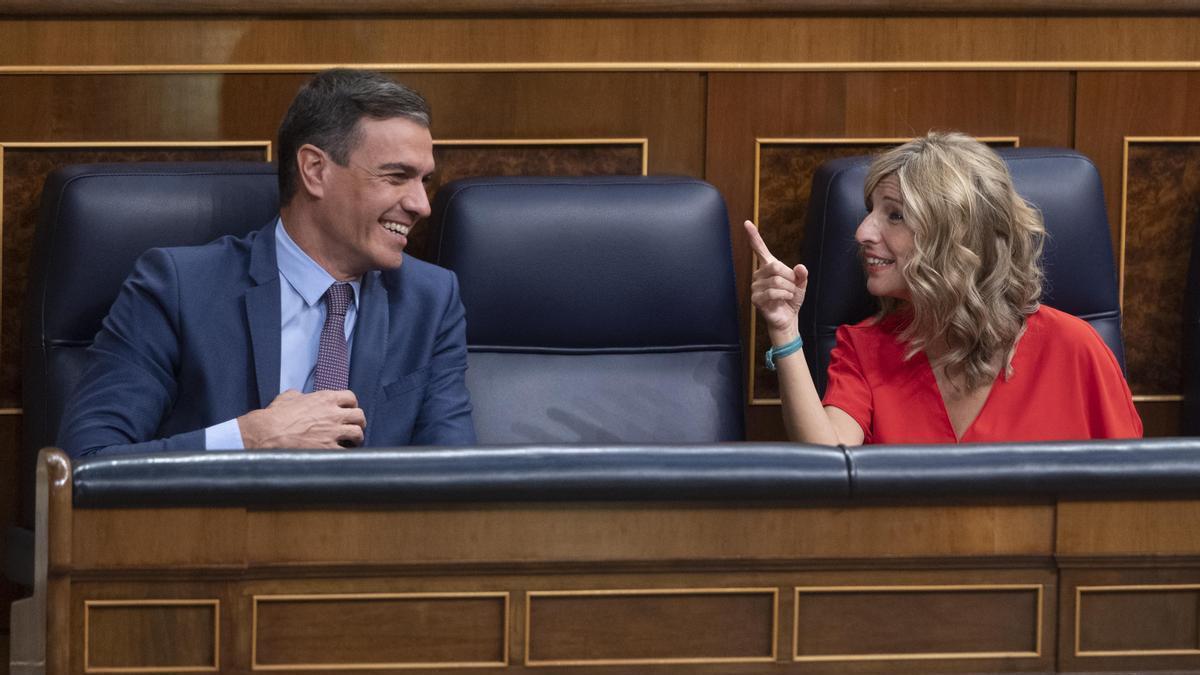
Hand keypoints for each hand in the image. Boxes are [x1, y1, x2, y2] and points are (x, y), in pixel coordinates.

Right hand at [237, 389, 364, 448]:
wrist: (268, 434)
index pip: (351, 398)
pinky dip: (348, 453)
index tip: (348, 410)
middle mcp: (333, 414)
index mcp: (325, 399)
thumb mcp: (287, 397)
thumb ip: (299, 395)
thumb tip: (299, 396)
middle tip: (353, 426)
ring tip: (352, 441)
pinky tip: (342, 454)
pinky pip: (348, 452)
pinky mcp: (329, 449)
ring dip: (357, 437)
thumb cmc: (275, 416)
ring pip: (358, 433)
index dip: (352, 405)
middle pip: (359, 415)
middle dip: (358, 421)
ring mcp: (333, 432)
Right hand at [744, 220, 807, 341]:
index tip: (747, 223)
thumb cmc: (791, 298)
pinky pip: (773, 292)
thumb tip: (800, 267)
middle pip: (775, 266)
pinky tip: (785, 299)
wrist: (788, 317)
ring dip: (789, 288)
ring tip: (789, 294)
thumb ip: (802, 274)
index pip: (759, 248)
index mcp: (768, 266)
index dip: (753, 236)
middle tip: (793, 285)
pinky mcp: (755, 299)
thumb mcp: (801, 284)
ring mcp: (755, 286)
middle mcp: (758, 274)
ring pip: (776, 281)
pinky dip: (784, 295)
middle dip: (790, 276)